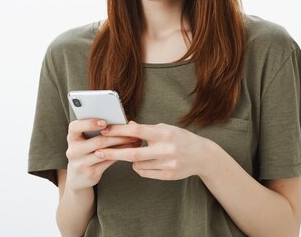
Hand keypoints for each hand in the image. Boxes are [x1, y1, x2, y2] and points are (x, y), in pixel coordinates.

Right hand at [65, 119, 141, 190]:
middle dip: (117, 135)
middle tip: (132, 131)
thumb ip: (95, 131)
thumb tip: (120, 122)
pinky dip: (120, 155)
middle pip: (97, 141)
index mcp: (71, 137)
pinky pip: (108, 162)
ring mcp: (81, 163)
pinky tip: (130, 151)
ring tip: (134, 140)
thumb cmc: (85, 151)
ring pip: (105, 152)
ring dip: (122, 145)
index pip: (75, 127)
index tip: (105, 122)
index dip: (89, 123)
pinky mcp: (91, 173)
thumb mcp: (84, 140)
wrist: (77, 176)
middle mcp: (73, 150)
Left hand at [96, 121, 210, 180]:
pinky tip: (142, 162)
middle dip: (113, 153)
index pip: (137, 131)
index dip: (119, 131)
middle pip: (133, 153)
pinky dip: (139, 167)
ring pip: (137, 164)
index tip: (105, 130)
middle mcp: (166, 150)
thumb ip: (146, 128)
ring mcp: (168, 164)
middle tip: (98, 151)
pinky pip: (145, 173)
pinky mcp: (169, 176)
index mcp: (164, 134)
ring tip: (130, 153)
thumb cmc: (180, 138)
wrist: (202, 156)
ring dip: (129, 160)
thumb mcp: (165, 128)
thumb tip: (127, 125)